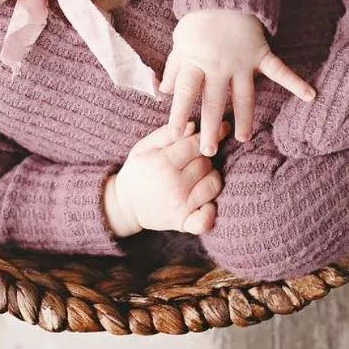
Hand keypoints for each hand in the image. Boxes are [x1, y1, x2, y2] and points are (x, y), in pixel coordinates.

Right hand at [104, 121, 229, 236]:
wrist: (125, 204)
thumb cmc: (138, 170)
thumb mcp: (145, 146)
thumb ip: (167, 134)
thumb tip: (194, 126)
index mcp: (163, 163)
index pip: (196, 145)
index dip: (208, 136)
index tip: (222, 128)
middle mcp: (174, 185)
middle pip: (206, 163)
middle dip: (204, 157)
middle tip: (193, 158)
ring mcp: (180, 206)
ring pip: (213, 184)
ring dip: (210, 177)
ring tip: (197, 176)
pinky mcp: (183, 223)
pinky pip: (206, 219)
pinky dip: (210, 210)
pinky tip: (206, 202)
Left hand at [160, 9, 314, 155]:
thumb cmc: (199, 21)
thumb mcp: (180, 42)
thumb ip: (174, 68)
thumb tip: (165, 92)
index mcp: (196, 61)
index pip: (186, 91)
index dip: (179, 113)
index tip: (175, 134)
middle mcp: (219, 65)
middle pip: (214, 101)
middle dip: (211, 126)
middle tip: (208, 151)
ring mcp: (242, 62)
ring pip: (244, 95)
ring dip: (244, 117)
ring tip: (243, 138)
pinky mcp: (260, 55)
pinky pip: (279, 70)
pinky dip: (296, 82)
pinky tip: (310, 95)